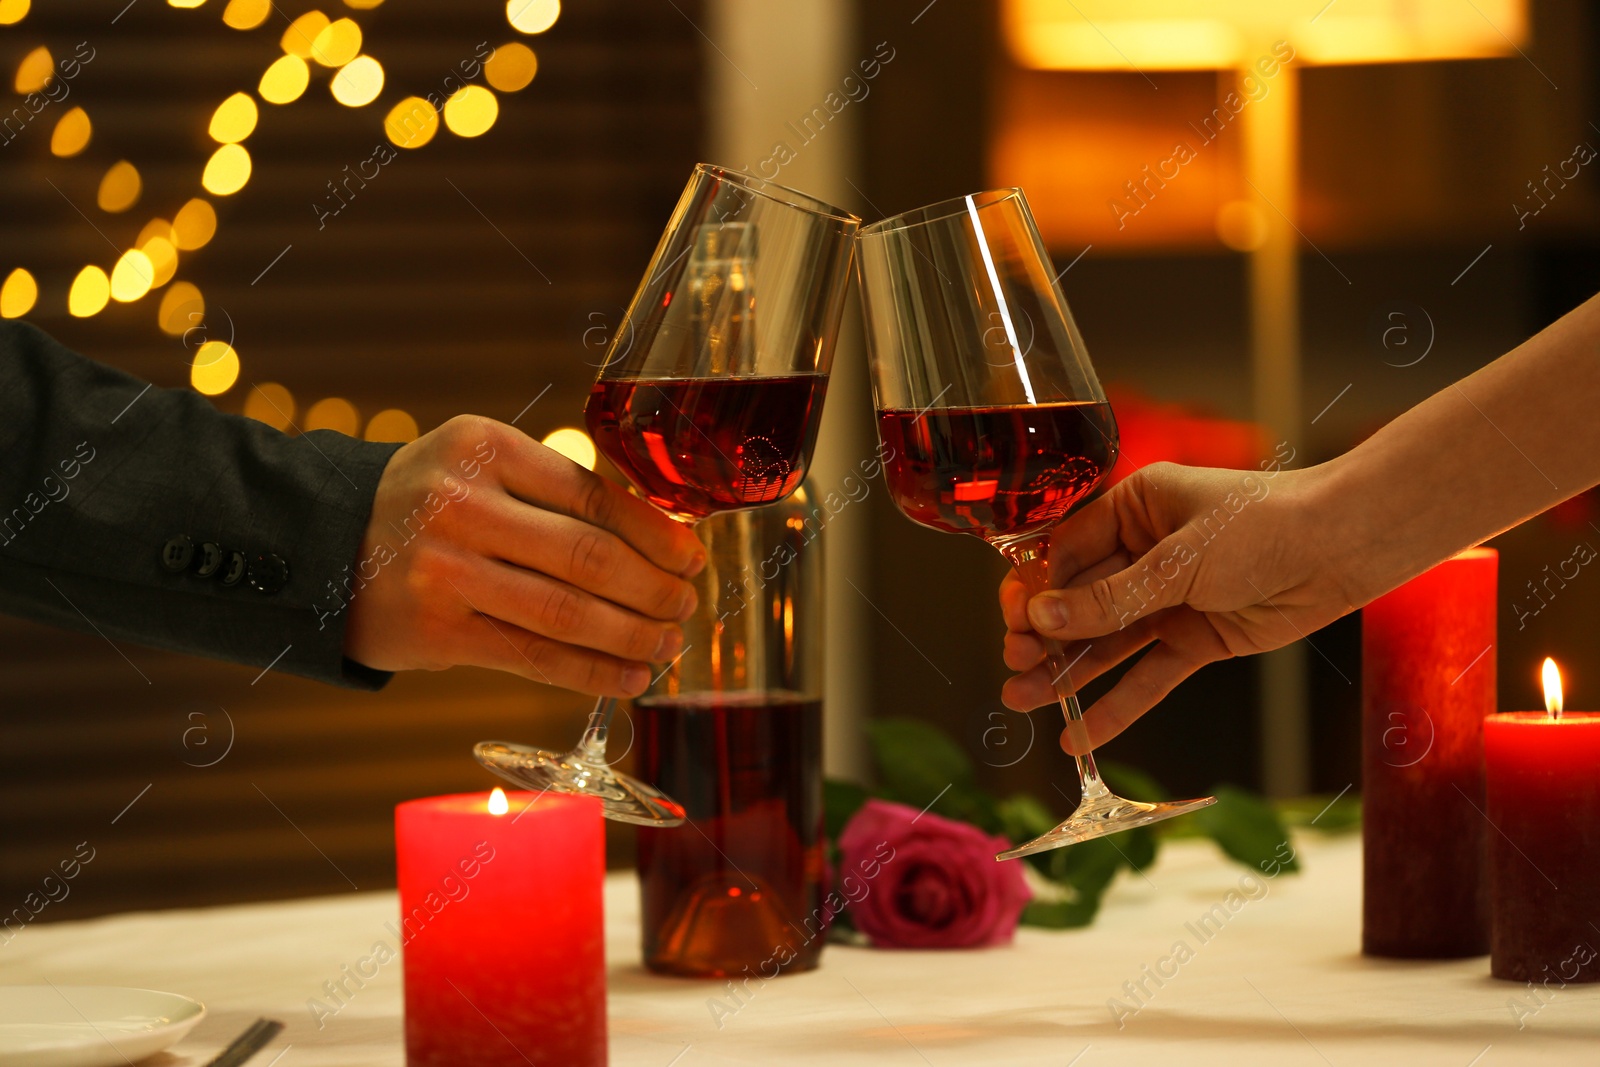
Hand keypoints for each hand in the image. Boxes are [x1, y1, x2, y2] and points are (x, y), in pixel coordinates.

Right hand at [343, 415, 704, 696]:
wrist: (321, 544)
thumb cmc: (427, 503)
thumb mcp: (480, 465)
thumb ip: (554, 491)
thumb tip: (661, 539)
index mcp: (485, 449)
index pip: (593, 495)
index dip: (656, 534)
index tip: (692, 557)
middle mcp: (462, 506)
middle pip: (588, 556)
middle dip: (653, 589)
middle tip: (686, 606)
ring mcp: (446, 571)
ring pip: (566, 612)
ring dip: (631, 635)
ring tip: (666, 645)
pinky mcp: (436, 632)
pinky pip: (533, 657)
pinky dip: (591, 671)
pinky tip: (628, 676)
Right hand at [999, 459, 1355, 752]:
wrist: (1342, 550)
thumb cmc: (1264, 526)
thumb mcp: (1178, 560)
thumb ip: (1111, 597)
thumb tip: (1042, 618)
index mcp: (1134, 508)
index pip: (1066, 551)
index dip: (1037, 588)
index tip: (1016, 621)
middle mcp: (1144, 551)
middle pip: (1079, 600)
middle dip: (1043, 635)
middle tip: (1015, 664)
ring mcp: (1170, 598)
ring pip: (1106, 641)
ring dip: (1066, 672)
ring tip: (1022, 700)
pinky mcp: (1196, 638)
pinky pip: (1148, 674)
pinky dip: (1117, 703)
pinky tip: (1081, 731)